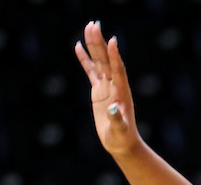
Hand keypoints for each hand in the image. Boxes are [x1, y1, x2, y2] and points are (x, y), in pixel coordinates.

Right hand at [74, 21, 141, 156]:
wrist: (121, 143)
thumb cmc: (122, 138)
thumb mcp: (120, 130)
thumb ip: (117, 120)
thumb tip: (113, 109)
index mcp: (122, 93)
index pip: (118, 70)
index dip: (115, 56)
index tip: (112, 40)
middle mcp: (115, 86)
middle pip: (106, 60)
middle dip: (100, 43)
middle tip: (94, 24)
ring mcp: (106, 87)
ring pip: (99, 62)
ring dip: (93, 46)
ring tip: (88, 27)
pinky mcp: (99, 91)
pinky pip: (91, 71)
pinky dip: (85, 59)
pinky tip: (78, 46)